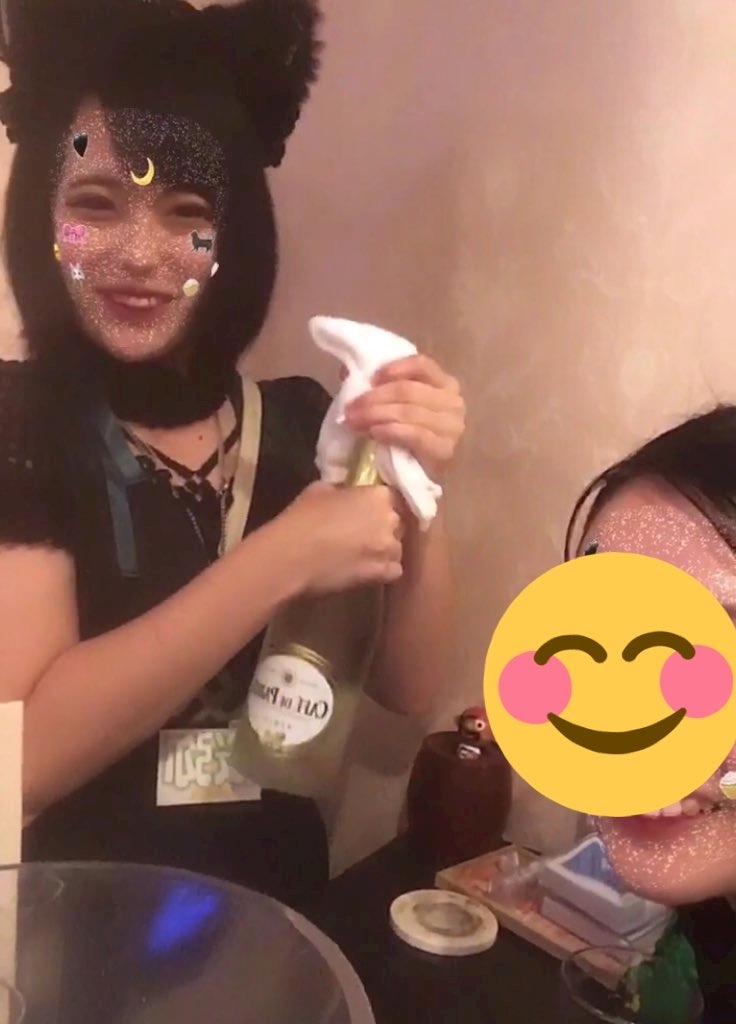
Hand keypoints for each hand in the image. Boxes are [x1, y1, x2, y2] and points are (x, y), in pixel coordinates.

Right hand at [277, 481, 403, 593]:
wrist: (292, 557)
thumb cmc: (303, 518)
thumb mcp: (321, 489)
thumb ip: (343, 489)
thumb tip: (347, 493)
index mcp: (378, 496)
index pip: (391, 496)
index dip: (379, 502)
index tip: (366, 506)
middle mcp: (391, 521)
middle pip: (397, 521)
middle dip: (383, 524)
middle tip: (363, 529)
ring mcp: (389, 550)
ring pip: (396, 546)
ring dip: (384, 547)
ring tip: (363, 551)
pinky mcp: (381, 574)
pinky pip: (393, 569)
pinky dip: (383, 568)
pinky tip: (366, 567)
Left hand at [343, 354, 465, 478]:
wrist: (409, 478)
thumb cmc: (400, 435)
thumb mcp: (390, 404)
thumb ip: (376, 385)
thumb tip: (348, 371)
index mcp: (444, 384)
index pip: (422, 365)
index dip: (395, 368)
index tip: (371, 379)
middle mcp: (454, 403)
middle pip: (409, 390)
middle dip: (374, 398)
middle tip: (350, 408)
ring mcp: (452, 428)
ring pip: (409, 411)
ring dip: (376, 415)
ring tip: (353, 422)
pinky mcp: (444, 450)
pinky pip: (415, 434)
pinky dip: (391, 431)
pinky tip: (374, 433)